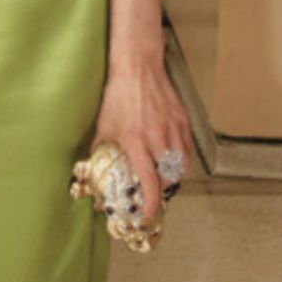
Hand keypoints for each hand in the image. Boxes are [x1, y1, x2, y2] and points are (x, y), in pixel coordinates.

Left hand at [92, 59, 192, 221]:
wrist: (138, 67)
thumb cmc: (118, 95)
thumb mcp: (103, 125)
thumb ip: (100, 149)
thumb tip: (93, 168)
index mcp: (136, 140)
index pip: (149, 180)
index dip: (150, 202)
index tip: (147, 214)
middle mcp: (158, 136)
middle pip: (169, 177)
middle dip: (161, 190)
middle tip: (153, 192)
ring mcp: (174, 128)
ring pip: (182, 165)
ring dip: (173, 175)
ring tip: (162, 175)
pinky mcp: (183, 120)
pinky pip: (187, 148)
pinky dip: (181, 158)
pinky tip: (170, 156)